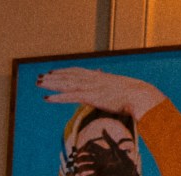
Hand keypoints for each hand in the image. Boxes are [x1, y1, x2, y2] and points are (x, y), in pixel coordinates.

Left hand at [37, 67, 164, 119]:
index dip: (64, 71)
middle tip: (39, 77)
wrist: (142, 95)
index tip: (53, 72)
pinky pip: (70, 96)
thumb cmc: (133, 95)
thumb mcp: (118, 87)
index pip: (78, 71)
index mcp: (99, 77)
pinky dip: (57, 97)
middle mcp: (93, 79)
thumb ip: (108, 83)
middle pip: (69, 76)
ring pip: (66, 84)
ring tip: (38, 83)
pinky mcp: (91, 97)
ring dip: (51, 84)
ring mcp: (92, 87)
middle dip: (53, 76)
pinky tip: (46, 98)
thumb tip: (104, 80)